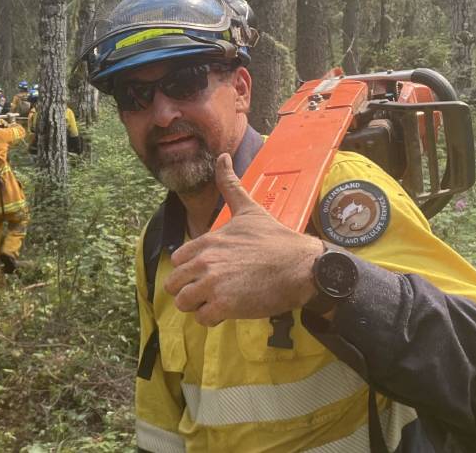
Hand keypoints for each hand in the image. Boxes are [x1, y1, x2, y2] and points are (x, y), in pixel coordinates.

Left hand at [164, 153, 320, 325]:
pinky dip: (212, 319)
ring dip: (198, 306)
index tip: (209, 272)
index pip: (177, 262)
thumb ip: (229, 184)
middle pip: (174, 285)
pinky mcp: (224, 306)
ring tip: (218, 302)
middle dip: (190, 290)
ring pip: (184, 303)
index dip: (191, 270)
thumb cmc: (276, 239)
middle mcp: (204, 262)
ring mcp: (213, 285)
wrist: (301, 266)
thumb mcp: (248, 209)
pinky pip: (202, 319)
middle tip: (212, 291)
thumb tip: (222, 155)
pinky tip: (228, 311)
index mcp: (206, 242)